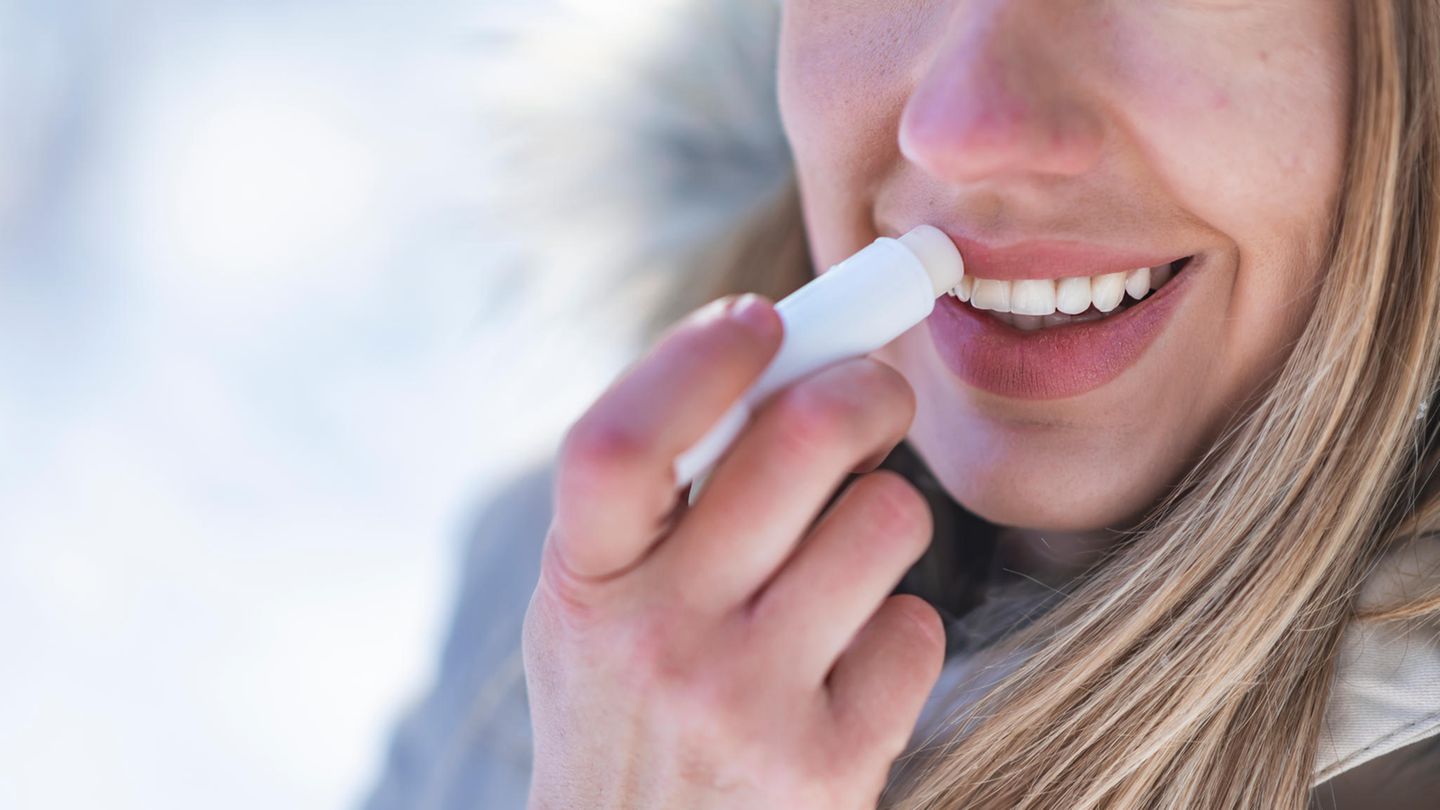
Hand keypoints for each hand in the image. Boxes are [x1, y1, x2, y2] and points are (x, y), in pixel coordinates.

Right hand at [524, 294, 945, 808]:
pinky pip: (917, 629)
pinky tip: (850, 665)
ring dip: (886, 516)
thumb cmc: (628, 706)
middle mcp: (655, 641)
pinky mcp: (831, 763)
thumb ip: (657, 497)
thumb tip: (785, 362)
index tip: (761, 314)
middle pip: (799, 442)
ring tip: (849, 557)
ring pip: (886, 520)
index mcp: (582, 583)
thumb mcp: (598, 605)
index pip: (622, 440)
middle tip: (877, 392)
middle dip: (866, 388)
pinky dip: (898, 630)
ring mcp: (745, 705)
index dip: (698, 357)